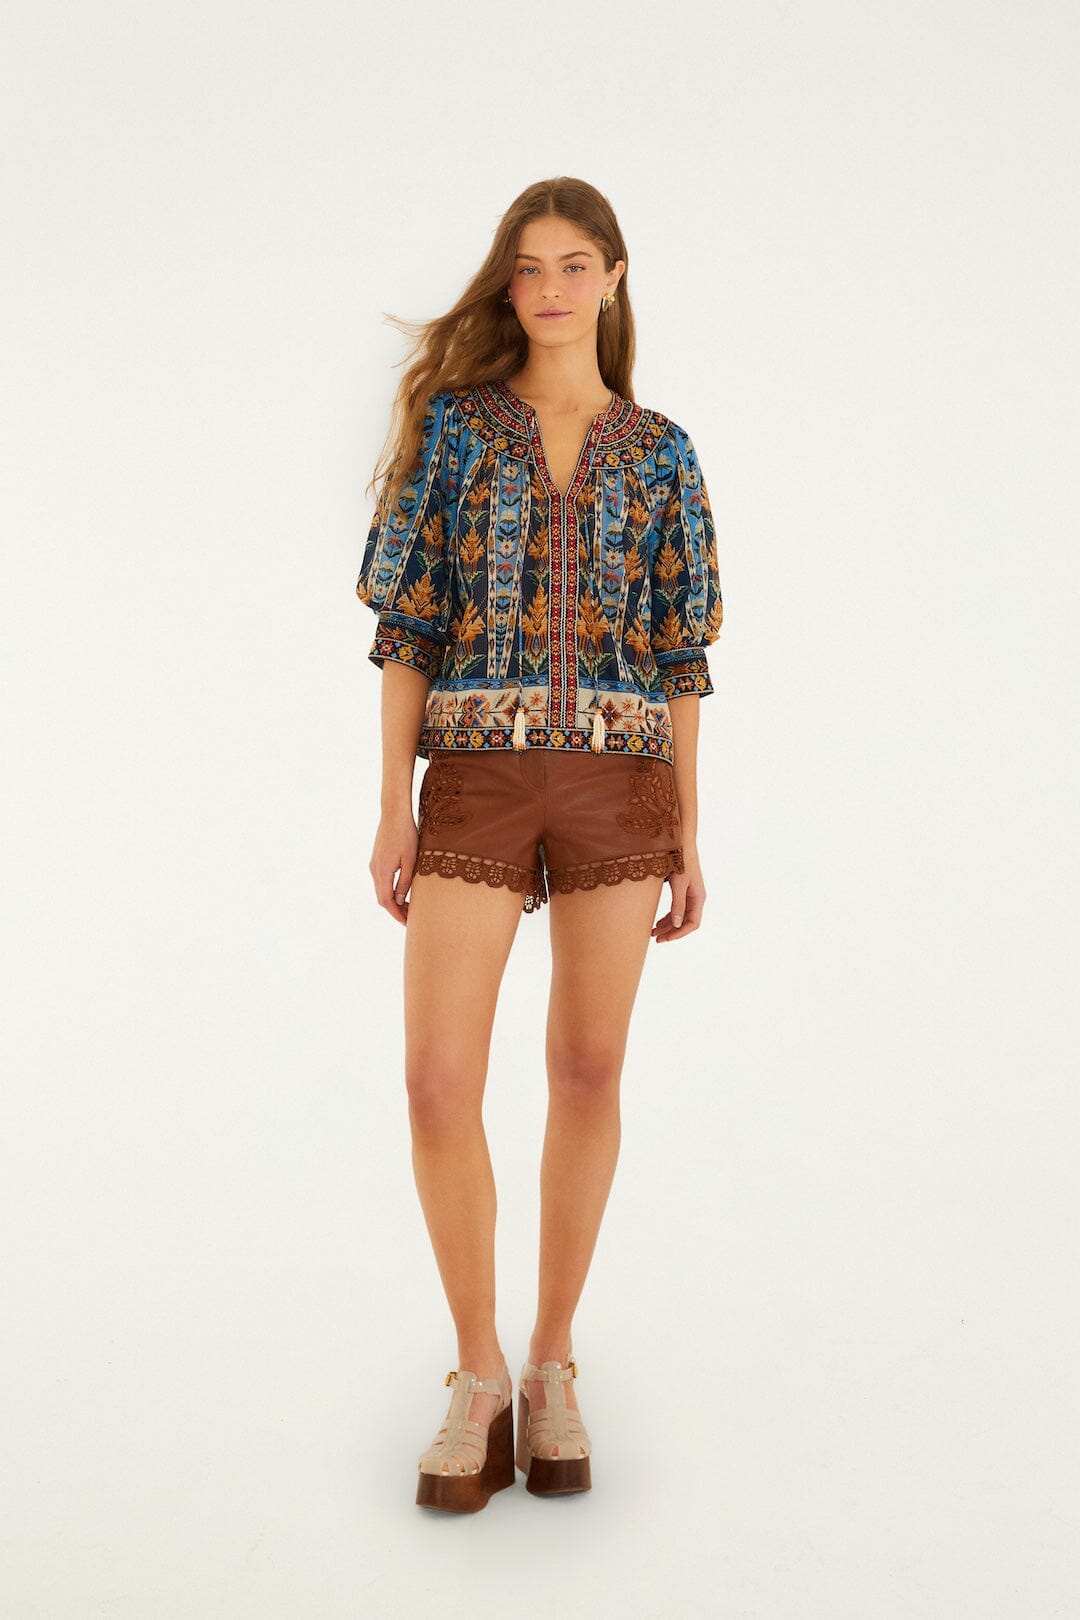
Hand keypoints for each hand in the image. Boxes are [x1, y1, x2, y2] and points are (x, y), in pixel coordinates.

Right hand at [370, 808, 419, 924]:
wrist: (393, 813)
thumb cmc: (406, 835)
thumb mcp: (410, 860)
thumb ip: (405, 881)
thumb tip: (400, 900)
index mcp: (383, 871)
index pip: (387, 901)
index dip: (397, 915)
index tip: (408, 923)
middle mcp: (375, 870)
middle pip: (382, 898)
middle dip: (396, 911)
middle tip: (411, 919)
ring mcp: (374, 864)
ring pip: (381, 890)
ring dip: (393, 901)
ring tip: (409, 907)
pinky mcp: (376, 860)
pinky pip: (382, 881)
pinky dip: (390, 890)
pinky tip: (402, 891)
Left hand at [651, 844, 704, 941]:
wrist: (681, 841)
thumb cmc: (680, 859)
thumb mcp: (678, 883)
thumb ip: (678, 904)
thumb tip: (677, 924)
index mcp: (698, 898)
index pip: (692, 924)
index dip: (679, 934)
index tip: (665, 939)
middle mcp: (696, 898)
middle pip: (685, 922)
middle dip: (671, 932)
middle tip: (655, 939)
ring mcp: (690, 893)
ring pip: (680, 916)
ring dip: (667, 925)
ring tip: (653, 932)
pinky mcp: (683, 889)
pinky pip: (677, 908)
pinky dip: (667, 916)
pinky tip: (657, 921)